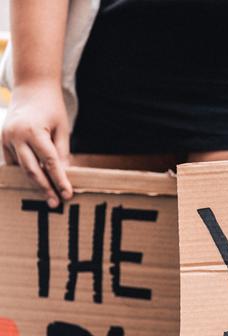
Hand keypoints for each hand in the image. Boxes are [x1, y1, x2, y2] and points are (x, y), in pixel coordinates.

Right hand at [2, 82, 72, 206]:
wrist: (31, 87)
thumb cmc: (51, 107)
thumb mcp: (62, 128)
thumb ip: (62, 151)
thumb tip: (64, 174)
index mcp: (33, 131)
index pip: (49, 162)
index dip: (60, 180)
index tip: (68, 194)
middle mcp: (16, 136)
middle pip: (31, 170)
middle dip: (45, 188)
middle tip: (56, 203)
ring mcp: (5, 138)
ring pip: (20, 168)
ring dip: (34, 182)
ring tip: (48, 196)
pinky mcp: (2, 140)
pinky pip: (13, 162)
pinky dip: (23, 172)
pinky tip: (35, 182)